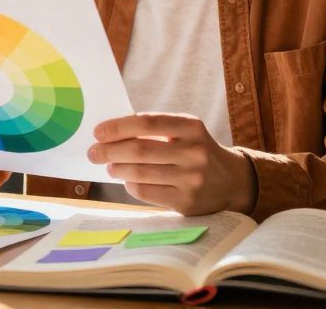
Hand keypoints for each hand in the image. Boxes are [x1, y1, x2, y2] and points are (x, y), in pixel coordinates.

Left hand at [88, 113, 255, 214]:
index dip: (118, 127)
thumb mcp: (184, 132)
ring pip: (141, 173)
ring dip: (117, 168)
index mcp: (191, 126)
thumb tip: (110, 135)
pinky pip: (147, 192)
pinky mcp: (187, 201)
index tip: (98, 132)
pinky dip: (131, 185)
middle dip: (110, 150)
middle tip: (93, 152)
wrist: (231, 181)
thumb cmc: (195, 151)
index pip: (147, 123)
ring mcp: (192, 178)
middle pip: (140, 150)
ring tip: (109, 166)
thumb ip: (154, 130)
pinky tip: (128, 180)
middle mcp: (194, 151)